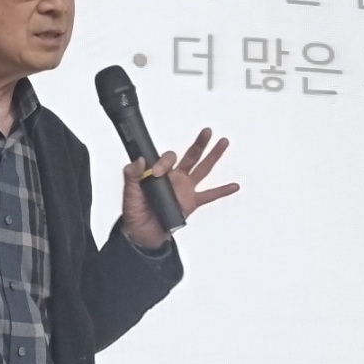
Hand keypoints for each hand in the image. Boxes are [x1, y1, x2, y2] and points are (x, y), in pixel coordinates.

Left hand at [120, 128, 238, 249]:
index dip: (164, 162)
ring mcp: (184, 190)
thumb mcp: (129, 191)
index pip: (168, 158)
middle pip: (190, 156)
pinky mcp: (191, 204)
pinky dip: (222, 191)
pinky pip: (209, 196)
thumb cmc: (134, 211)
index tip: (156, 173)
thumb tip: (140, 161)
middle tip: (207, 131)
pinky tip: (234, 185)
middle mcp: (175, 178)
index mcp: (160, 172)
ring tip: (223, 142)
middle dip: (199, 143)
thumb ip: (132, 175)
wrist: (141, 233)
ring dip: (213, 156)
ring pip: (202, 170)